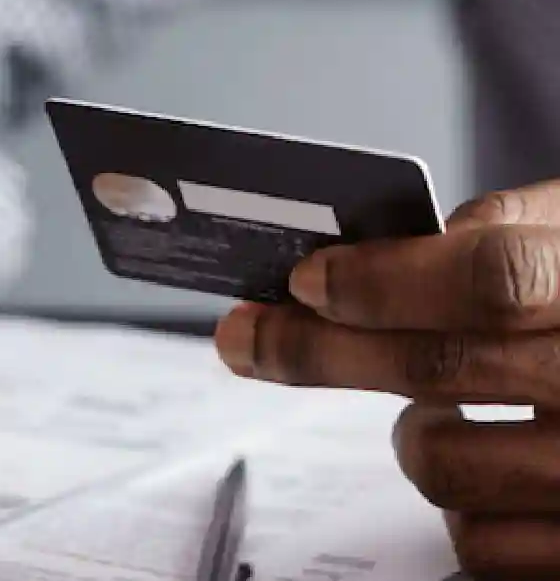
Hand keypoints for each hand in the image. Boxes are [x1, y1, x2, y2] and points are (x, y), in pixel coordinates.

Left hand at [213, 180, 559, 579]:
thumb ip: (524, 230)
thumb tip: (395, 245)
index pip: (495, 278)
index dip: (384, 278)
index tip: (307, 279)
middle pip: (441, 367)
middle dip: (317, 349)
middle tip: (251, 337)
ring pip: (446, 465)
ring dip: (410, 431)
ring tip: (429, 404)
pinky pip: (478, 545)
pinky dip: (458, 506)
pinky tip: (485, 463)